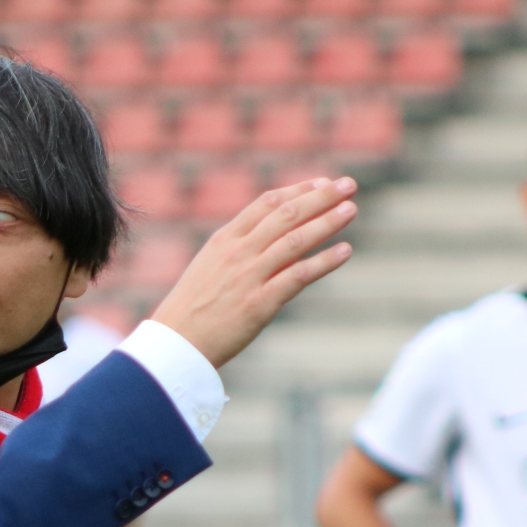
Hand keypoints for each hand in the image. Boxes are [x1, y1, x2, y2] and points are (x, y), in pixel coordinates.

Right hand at [150, 178, 357, 368]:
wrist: (175, 344)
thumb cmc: (192, 308)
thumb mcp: (210, 267)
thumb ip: (239, 250)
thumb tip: (275, 239)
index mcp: (224, 240)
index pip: (266, 203)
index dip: (298, 190)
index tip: (321, 182)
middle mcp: (238, 252)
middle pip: (286, 215)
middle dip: (320, 197)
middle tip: (348, 185)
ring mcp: (249, 276)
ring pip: (295, 240)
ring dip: (327, 222)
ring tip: (350, 210)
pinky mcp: (260, 303)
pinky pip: (298, 276)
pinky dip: (324, 261)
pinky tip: (345, 251)